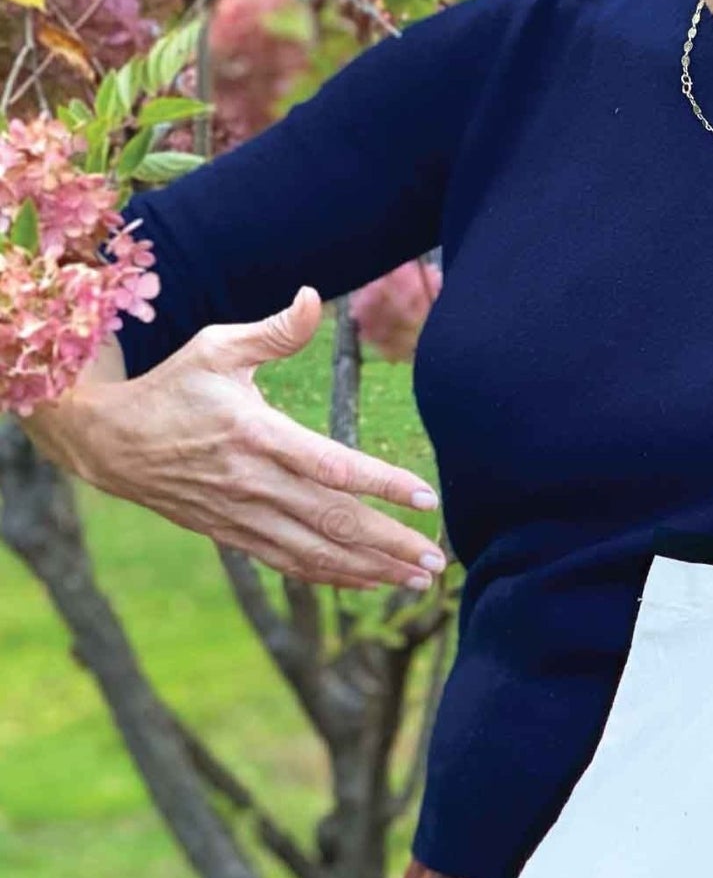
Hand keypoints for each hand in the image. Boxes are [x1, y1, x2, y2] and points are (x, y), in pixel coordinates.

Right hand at [27, 286, 447, 591]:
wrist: (110, 442)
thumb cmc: (171, 387)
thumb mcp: (216, 346)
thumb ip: (273, 330)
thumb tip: (314, 296)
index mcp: (256, 434)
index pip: (330, 465)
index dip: (380, 483)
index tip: (425, 496)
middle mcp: (252, 482)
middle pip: (332, 521)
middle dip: (389, 543)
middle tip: (437, 558)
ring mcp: (242, 515)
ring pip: (316, 552)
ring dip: (371, 569)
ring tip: (418, 578)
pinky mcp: (232, 535)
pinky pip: (290, 563)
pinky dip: (332, 576)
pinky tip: (370, 581)